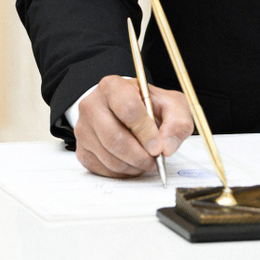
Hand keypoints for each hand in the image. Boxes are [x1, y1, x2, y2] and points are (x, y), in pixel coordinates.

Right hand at [73, 75, 192, 178]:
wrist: (126, 110)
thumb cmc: (147, 106)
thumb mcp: (171, 105)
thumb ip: (177, 122)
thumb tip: (167, 147)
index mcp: (113, 87)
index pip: (128, 110)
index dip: (146, 132)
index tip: (158, 147)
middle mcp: (92, 105)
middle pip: (114, 138)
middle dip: (140, 156)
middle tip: (155, 160)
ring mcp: (83, 128)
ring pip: (109, 157)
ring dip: (133, 166)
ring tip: (146, 160)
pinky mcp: (82, 149)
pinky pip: (103, 169)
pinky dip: (123, 172)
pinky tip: (132, 163)